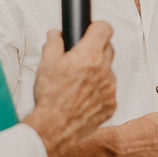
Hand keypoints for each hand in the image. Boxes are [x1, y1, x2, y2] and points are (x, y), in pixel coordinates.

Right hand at [24, 23, 116, 156]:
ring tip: (79, 82)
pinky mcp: (112, 104)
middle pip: (108, 49)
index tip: (91, 32)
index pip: (105, 29)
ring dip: (98, 72)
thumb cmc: (50, 98)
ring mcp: (110, 88)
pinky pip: (109, 91)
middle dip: (96, 50)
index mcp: (88, 56)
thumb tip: (56, 34)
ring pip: (109, 71)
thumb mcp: (45, 65)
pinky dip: (100, 91)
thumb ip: (53, 44)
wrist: (55, 127)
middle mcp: (103, 70)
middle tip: (81, 58)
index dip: (97, 28)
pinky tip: (84, 97)